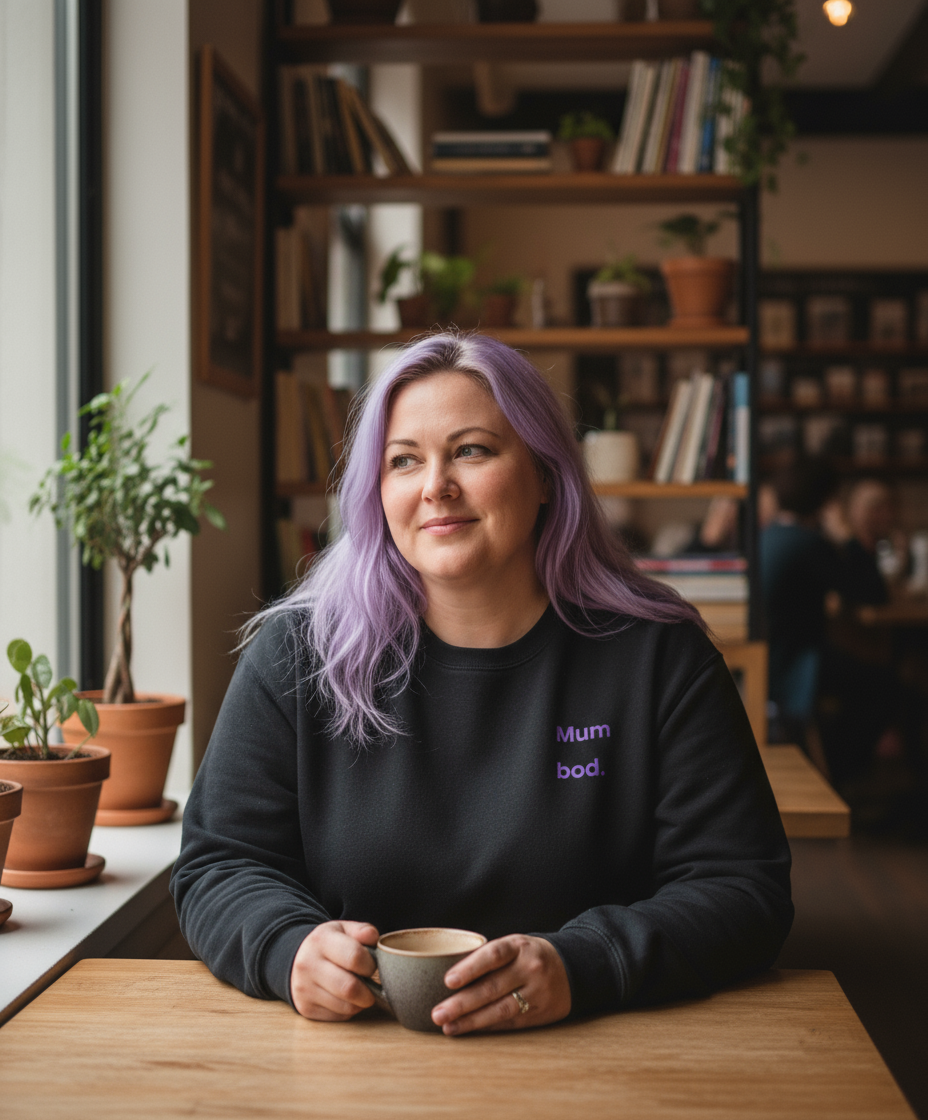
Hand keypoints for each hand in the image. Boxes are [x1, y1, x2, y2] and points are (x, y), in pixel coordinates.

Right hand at [290, 920, 378, 1020]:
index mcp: (321, 941)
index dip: (370, 964)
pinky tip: (346, 998)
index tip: (371, 965)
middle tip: (371, 985)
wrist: (296, 961)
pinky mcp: (306, 1008)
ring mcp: (305, 989)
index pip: (354, 957)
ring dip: (360, 1002)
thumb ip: (362, 931)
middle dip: (369, 991)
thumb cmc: (329, 945)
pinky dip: (349, 1010)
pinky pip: (339, 1017)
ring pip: (346, 1006)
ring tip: (359, 990)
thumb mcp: (343, 929)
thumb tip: (374, 938)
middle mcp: (308, 965)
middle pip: (350, 988)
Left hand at [431, 934, 570, 1036]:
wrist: (572, 967)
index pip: (492, 955)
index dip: (470, 968)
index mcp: (519, 946)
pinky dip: (487, 1027)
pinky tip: (468, 1029)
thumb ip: (488, 957)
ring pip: (500, 1009)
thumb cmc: (528, 955)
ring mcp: (537, 993)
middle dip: (462, 1003)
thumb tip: (448, 977)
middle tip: (437, 1013)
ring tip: (448, 1027)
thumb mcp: (514, 945)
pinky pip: (509, 1022)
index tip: (448, 981)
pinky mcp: (540, 1013)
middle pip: (492, 987)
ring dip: (471, 1021)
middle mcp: (529, 969)